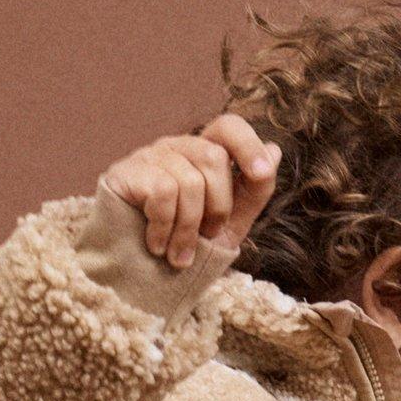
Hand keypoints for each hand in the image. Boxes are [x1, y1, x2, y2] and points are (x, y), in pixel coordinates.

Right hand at [101, 112, 283, 273]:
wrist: (137, 274)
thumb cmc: (183, 245)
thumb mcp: (230, 224)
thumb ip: (254, 191)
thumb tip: (274, 151)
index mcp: (203, 153)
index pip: (228, 126)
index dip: (248, 144)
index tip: (260, 173)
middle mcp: (177, 147)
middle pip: (213, 158)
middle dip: (218, 207)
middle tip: (206, 237)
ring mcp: (149, 157)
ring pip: (189, 181)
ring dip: (189, 229)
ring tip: (179, 254)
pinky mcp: (125, 172)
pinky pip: (162, 192)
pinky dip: (165, 227)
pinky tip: (156, 245)